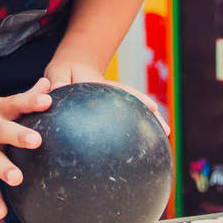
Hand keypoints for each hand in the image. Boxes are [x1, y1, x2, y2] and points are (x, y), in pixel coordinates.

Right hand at [0, 78, 51, 219]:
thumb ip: (25, 97)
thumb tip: (49, 83)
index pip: (16, 103)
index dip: (31, 101)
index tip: (47, 101)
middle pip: (4, 131)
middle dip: (19, 135)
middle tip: (35, 140)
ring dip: (5, 170)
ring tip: (18, 179)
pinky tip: (1, 213)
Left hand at [43, 61, 169, 135]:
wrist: (68, 69)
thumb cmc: (61, 73)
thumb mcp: (57, 73)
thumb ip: (56, 80)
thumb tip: (55, 89)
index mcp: (98, 85)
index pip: (119, 90)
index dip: (135, 97)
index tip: (153, 107)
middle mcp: (108, 93)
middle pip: (134, 103)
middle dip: (150, 115)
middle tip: (166, 130)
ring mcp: (109, 103)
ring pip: (131, 112)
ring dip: (146, 124)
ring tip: (162, 139)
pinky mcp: (106, 113)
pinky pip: (120, 122)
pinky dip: (129, 133)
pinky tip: (135, 153)